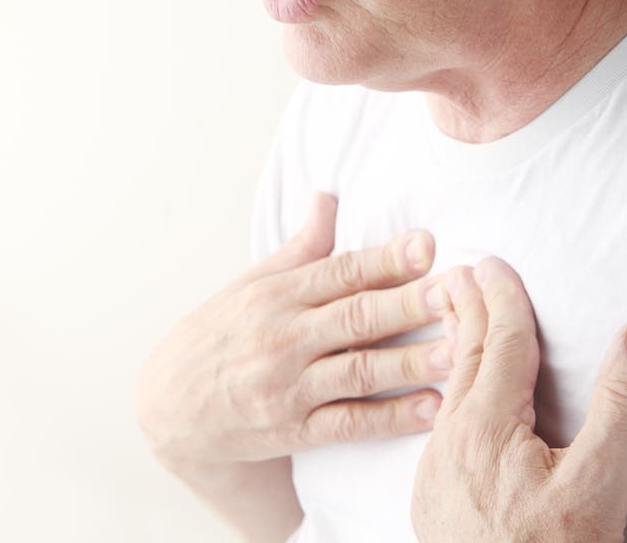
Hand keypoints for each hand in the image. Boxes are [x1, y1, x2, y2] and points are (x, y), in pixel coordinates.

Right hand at [135, 192, 450, 479]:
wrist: (170, 404)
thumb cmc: (221, 332)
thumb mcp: (254, 282)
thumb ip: (301, 245)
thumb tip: (328, 195)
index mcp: (278, 294)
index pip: (340, 271)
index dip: (385, 258)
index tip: (427, 245)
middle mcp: (284, 337)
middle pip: (355, 318)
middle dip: (408, 304)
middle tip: (455, 293)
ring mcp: (288, 387)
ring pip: (357, 372)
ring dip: (409, 362)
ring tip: (456, 351)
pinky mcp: (293, 430)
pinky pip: (347, 424)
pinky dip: (390, 418)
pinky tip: (430, 409)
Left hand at [412, 257, 626, 542]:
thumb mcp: (601, 486)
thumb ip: (622, 407)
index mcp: (487, 426)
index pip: (499, 343)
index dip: (500, 298)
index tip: (490, 262)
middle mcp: (452, 442)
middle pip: (463, 358)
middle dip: (465, 310)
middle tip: (455, 272)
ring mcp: (437, 474)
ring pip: (447, 392)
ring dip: (453, 349)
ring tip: (452, 320)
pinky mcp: (435, 502)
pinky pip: (441, 427)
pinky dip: (450, 393)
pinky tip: (455, 405)